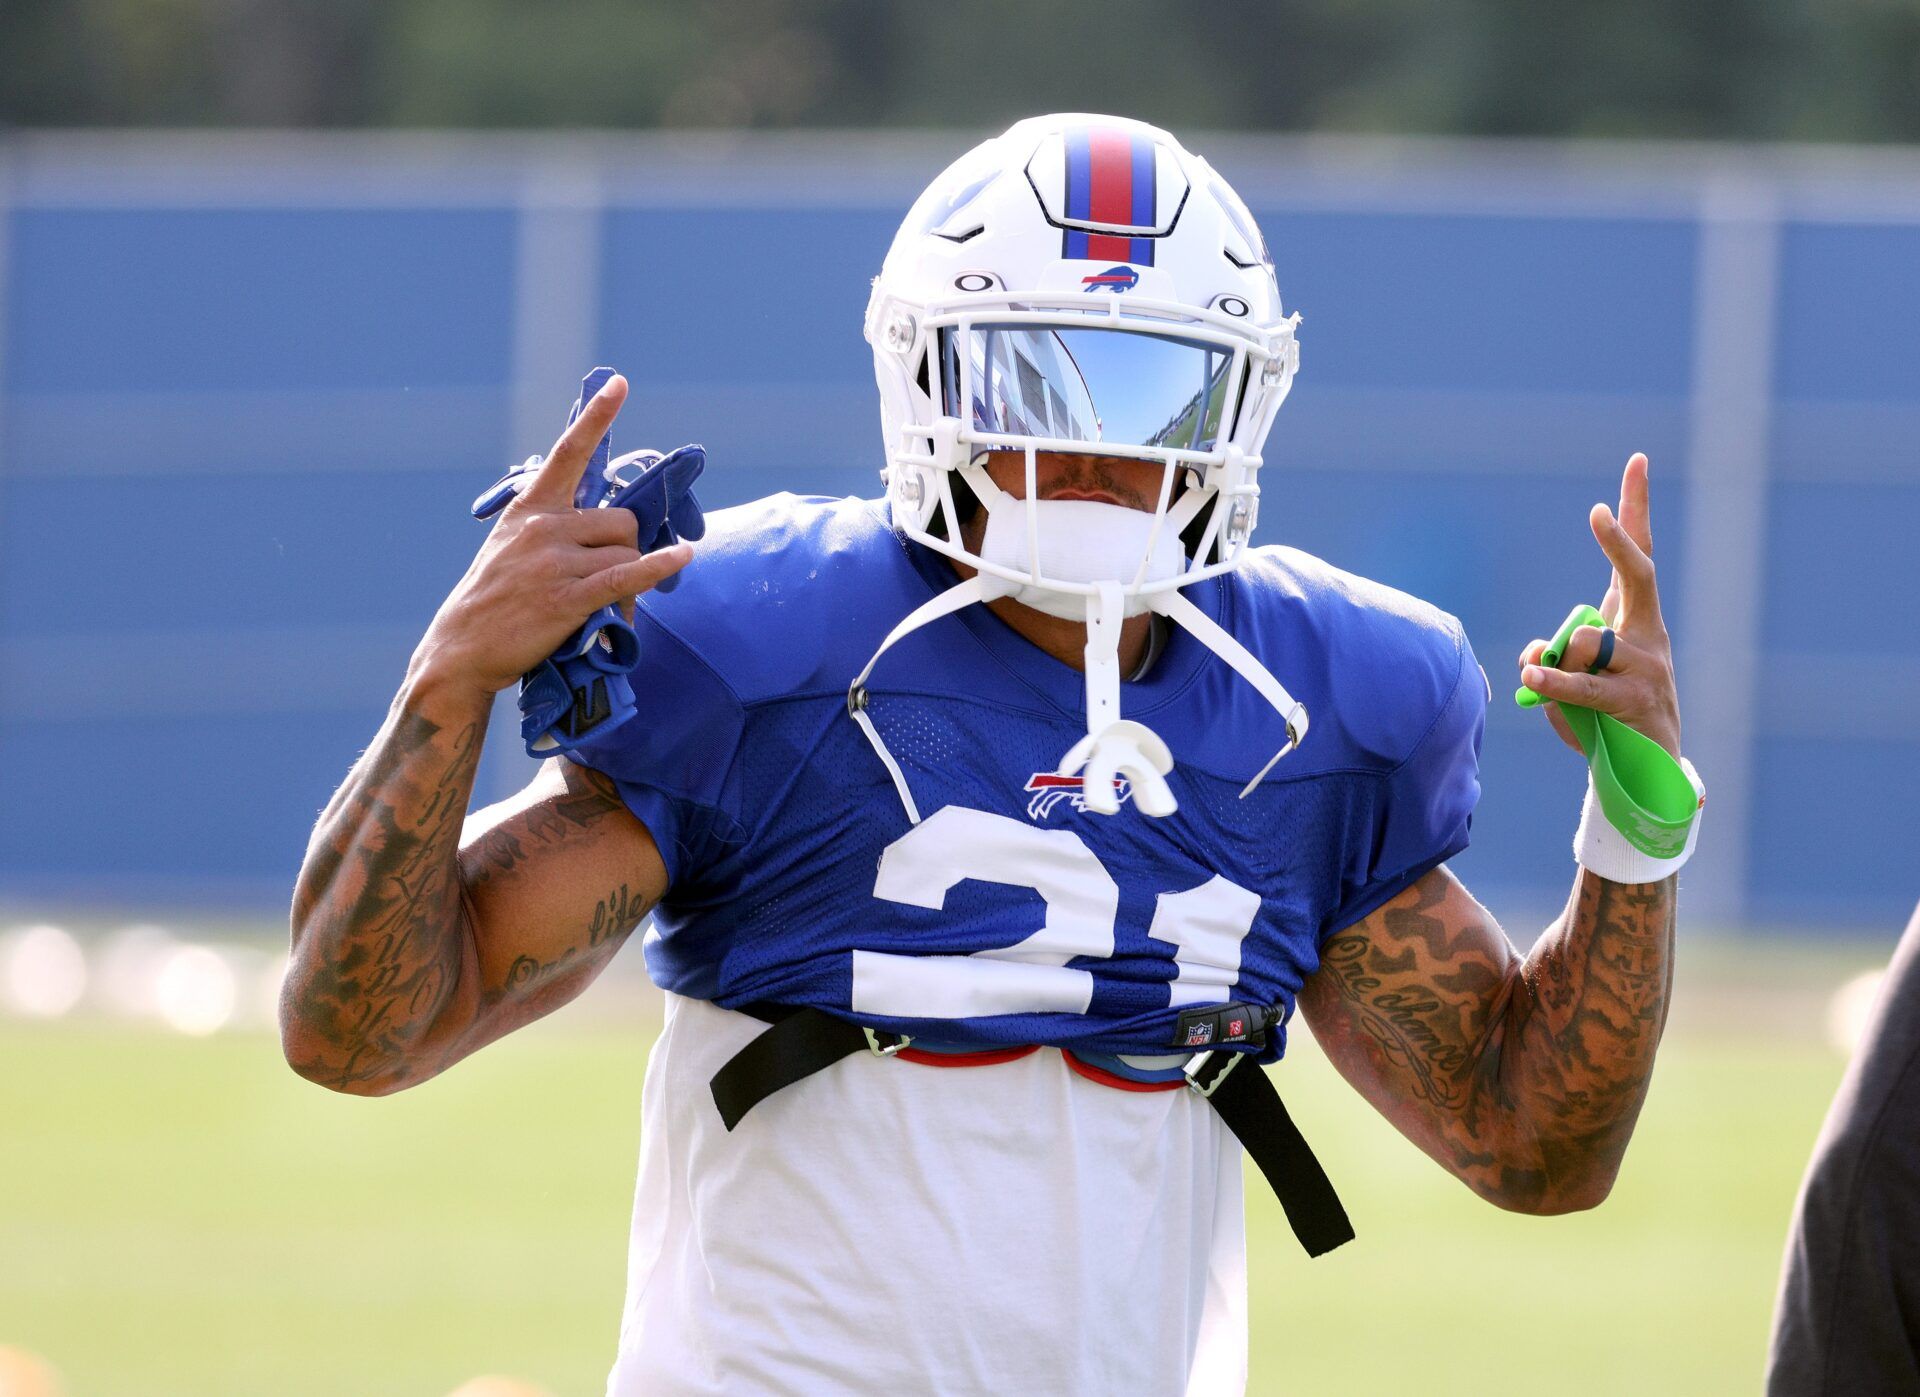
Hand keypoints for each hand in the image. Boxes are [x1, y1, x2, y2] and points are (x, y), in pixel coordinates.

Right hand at [413, 374, 692, 698]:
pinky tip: (682, 557)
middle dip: (628, 550)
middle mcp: (543, 528)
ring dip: (632, 581)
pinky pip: (626, 577)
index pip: (567, 453)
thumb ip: (554, 527)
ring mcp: (553, 563)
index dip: (596, 417)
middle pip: (621, 522)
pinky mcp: (567, 599)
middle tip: (615, 579)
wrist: (461, 649)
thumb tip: (612, 524)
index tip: (619, 383)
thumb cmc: (495, 601)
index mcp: (530, 509)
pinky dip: (658, 568)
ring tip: (610, 607)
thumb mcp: (512, 547)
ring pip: (627, 555)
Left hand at [1517, 453, 1681, 758]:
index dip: (1635, 507)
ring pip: (1588, 640)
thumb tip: (1533, 655)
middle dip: (1617, 541)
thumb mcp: (1568, 677)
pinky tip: (1532, 678)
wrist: (1645, 772)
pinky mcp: (1635, 699)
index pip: (1636, 552)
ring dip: (1557, 663)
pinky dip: (1553, 681)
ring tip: (1550, 686)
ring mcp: (1647, 664)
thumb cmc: (1603, 716)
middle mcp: (1646, 632)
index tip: (1636, 461)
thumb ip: (1549, 655)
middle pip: (1638, 573)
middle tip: (1598, 513)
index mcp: (1631, 616)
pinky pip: (1584, 683)